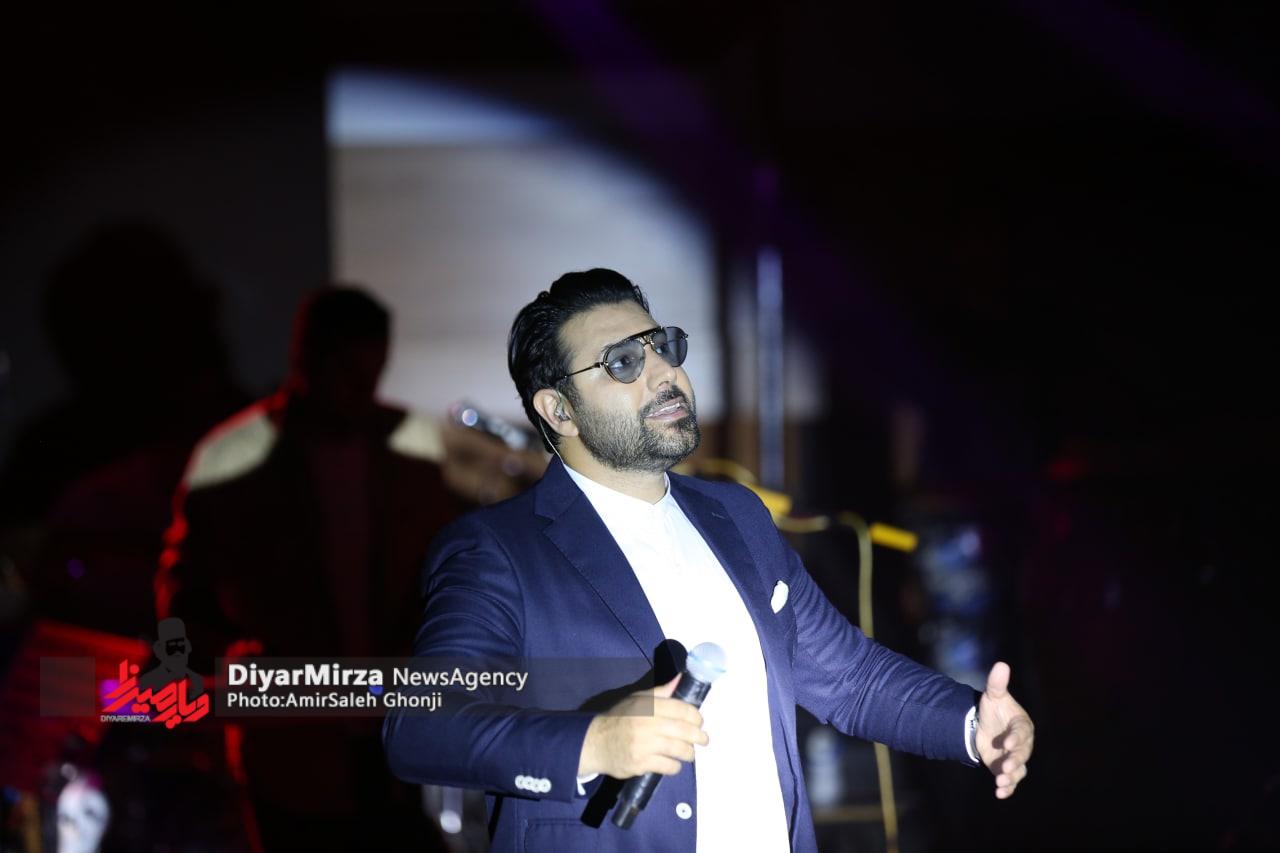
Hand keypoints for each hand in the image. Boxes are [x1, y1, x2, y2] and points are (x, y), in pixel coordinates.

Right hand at [578, 676, 708, 778]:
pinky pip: (668, 766)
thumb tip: (680, 679)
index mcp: (649, 706)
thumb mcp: (637, 700)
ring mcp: (645, 745)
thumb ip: (661, 692)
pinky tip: (673, 763)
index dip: (696, 717)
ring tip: (690, 753)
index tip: (699, 722)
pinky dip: (675, 766)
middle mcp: (648, 724)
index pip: (682, 709)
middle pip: (684, 731)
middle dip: (699, 737)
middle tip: (703, 740)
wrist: (595, 742)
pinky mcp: (641, 763)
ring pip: (679, 750)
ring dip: (689, 753)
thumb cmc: (619, 719)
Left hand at [975, 661, 1034, 799]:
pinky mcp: (1007, 770)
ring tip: (1000, 783)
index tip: (1007, 743)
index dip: (1015, 738)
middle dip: (1014, 761)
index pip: (1021, 732)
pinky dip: (1007, 788)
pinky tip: (999, 793)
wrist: (984, 726)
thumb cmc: (994, 710)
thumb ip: (997, 683)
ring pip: (1018, 770)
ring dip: (1010, 778)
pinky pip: (1011, 781)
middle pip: (1022, 754)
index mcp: (1022, 725)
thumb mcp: (993, 696)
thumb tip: (1001, 664)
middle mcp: (1022, 744)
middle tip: (1005, 767)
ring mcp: (1015, 758)